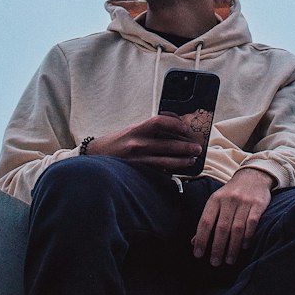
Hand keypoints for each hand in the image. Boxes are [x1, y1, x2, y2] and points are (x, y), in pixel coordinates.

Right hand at [85, 114, 200, 171]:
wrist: (96, 156)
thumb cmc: (119, 141)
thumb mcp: (133, 129)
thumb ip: (151, 128)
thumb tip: (176, 124)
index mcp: (136, 129)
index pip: (160, 122)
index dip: (176, 123)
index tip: (186, 128)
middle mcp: (137, 144)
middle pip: (168, 144)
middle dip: (186, 147)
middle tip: (197, 148)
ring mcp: (137, 160)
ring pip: (165, 162)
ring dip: (182, 161)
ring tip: (192, 160)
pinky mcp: (137, 173)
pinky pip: (158, 172)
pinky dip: (170, 171)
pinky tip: (178, 170)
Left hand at [192, 168, 273, 266]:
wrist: (253, 176)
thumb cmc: (231, 193)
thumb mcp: (216, 202)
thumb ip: (207, 221)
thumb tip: (194, 243)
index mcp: (215, 199)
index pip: (206, 222)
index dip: (201, 239)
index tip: (198, 254)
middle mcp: (229, 200)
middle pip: (222, 228)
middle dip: (217, 248)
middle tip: (215, 263)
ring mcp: (244, 202)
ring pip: (237, 228)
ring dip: (233, 247)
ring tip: (229, 260)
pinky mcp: (258, 204)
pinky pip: (252, 223)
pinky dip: (248, 236)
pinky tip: (244, 247)